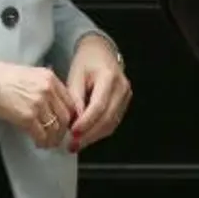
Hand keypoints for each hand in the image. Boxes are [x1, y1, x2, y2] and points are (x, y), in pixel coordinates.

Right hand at [0, 61, 83, 149]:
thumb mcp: (29, 74)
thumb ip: (44, 86)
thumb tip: (51, 103)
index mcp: (50, 77)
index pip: (70, 101)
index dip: (70, 116)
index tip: (67, 124)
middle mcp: (47, 90)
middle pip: (66, 116)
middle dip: (63, 130)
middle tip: (58, 137)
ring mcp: (38, 103)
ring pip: (55, 128)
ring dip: (53, 139)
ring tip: (48, 143)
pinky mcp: (27, 117)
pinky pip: (41, 135)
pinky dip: (42, 142)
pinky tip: (39, 143)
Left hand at [65, 34, 131, 152]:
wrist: (100, 52)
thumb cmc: (86, 62)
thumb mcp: (75, 75)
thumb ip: (75, 98)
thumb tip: (73, 120)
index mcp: (109, 77)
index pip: (99, 105)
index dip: (86, 122)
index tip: (73, 133)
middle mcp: (122, 88)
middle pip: (107, 118)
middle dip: (89, 134)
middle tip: (73, 144)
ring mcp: (126, 96)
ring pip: (111, 123)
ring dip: (94, 136)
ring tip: (77, 144)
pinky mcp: (125, 103)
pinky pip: (113, 122)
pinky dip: (99, 132)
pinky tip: (86, 137)